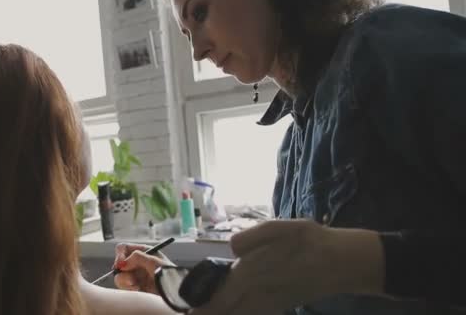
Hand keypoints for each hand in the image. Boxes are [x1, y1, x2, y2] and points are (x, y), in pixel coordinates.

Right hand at [113, 243, 174, 293]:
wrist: (174, 290)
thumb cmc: (168, 273)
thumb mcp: (153, 261)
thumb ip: (137, 258)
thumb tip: (122, 263)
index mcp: (143, 252)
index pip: (123, 248)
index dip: (119, 255)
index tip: (120, 264)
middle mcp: (137, 262)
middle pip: (119, 263)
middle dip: (122, 271)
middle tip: (131, 279)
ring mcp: (135, 275)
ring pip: (120, 276)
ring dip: (125, 281)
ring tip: (136, 285)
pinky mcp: (135, 286)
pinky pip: (124, 286)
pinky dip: (129, 288)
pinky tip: (138, 289)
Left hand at [190, 219, 384, 314]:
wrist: (342, 262)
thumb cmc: (311, 240)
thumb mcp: (283, 228)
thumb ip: (254, 236)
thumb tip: (232, 248)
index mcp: (255, 271)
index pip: (223, 292)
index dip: (206, 304)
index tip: (192, 312)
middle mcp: (260, 290)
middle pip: (229, 308)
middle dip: (210, 312)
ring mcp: (271, 301)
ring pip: (242, 314)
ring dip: (226, 313)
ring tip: (207, 314)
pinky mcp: (281, 304)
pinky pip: (256, 314)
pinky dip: (243, 314)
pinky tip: (237, 311)